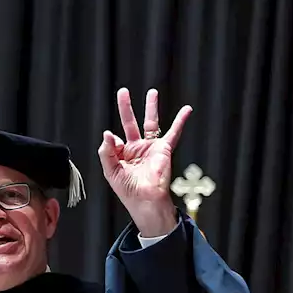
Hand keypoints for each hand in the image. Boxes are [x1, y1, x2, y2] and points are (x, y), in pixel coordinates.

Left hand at [97, 87, 191, 237]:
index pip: (114, 140)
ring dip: (151, 107)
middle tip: (123, 92)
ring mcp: (150, 148)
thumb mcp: (111, 171)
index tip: (115, 146)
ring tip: (152, 93)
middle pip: (130, 123)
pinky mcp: (163, 149)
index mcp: (122, 155)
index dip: (112, 141)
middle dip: (126, 107)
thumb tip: (108, 133)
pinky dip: (180, 121)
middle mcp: (136, 149)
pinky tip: (186, 110)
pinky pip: (173, 132)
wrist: (146, 200)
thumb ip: (106, 151)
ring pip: (151, 123)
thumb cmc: (129, 191)